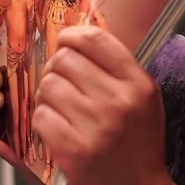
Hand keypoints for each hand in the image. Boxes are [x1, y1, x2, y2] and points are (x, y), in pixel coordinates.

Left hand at [33, 25, 174, 184]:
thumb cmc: (138, 144)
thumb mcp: (142, 100)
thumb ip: (116, 69)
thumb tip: (75, 38)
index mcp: (139, 84)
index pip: (96, 39)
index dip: (73, 35)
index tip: (65, 42)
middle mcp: (120, 102)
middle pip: (65, 60)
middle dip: (57, 69)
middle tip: (62, 82)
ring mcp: (97, 126)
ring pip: (49, 86)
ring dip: (47, 95)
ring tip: (60, 108)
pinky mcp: (74, 149)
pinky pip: (41, 116)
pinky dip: (43, 120)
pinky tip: (57, 127)